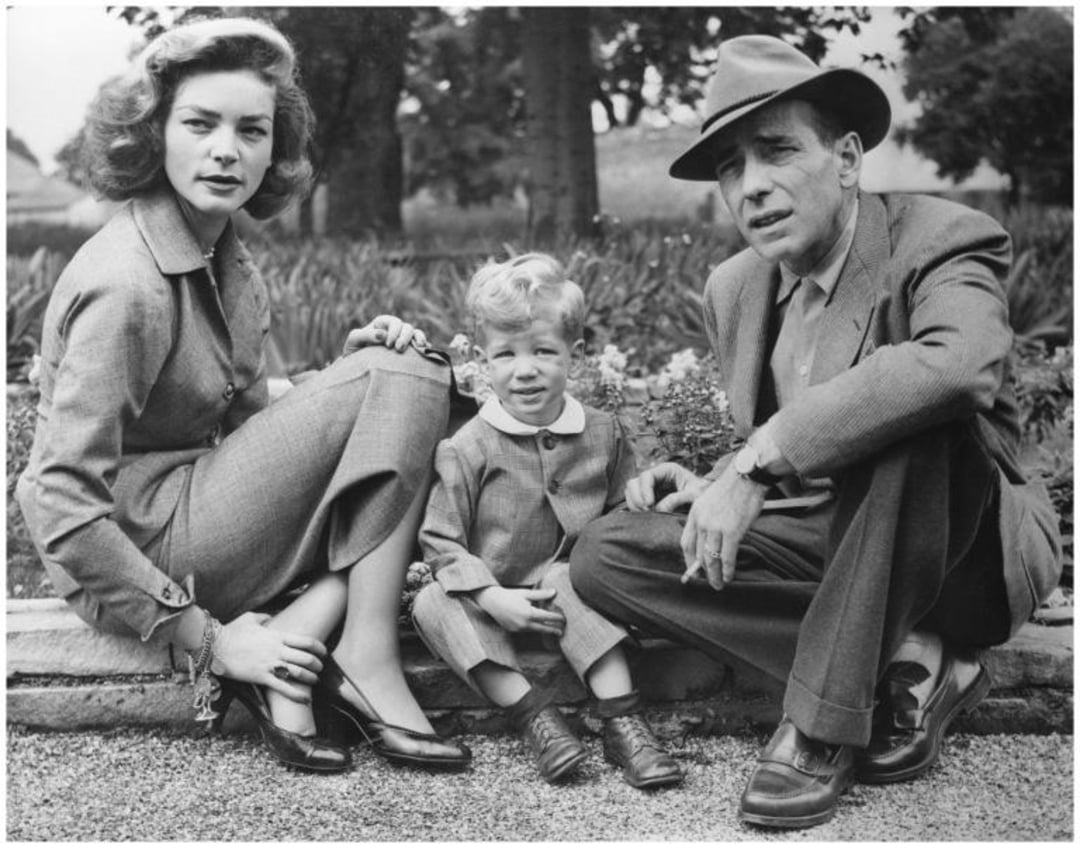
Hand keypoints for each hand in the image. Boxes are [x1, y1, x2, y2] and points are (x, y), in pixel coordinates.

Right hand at [211, 612, 327, 702]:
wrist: (215, 645)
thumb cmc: (231, 631)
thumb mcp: (250, 618)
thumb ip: (263, 617)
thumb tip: (269, 617)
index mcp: (277, 635)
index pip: (306, 641)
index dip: (319, 648)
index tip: (324, 652)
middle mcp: (277, 650)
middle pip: (306, 658)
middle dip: (317, 665)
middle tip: (320, 669)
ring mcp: (270, 664)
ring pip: (298, 673)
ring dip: (310, 678)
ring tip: (315, 681)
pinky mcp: (260, 677)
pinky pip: (283, 687)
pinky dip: (296, 694)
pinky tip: (305, 699)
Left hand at [342, 315, 427, 354]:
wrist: (358, 371)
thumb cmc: (354, 353)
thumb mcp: (354, 341)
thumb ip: (365, 335)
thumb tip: (382, 334)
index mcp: (382, 325)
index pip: (393, 322)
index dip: (393, 331)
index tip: (388, 345)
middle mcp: (395, 331)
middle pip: (406, 327)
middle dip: (405, 337)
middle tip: (398, 349)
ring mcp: (404, 341)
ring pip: (416, 334)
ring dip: (418, 339)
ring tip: (418, 348)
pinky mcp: (410, 353)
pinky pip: (422, 347)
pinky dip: (425, 348)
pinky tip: (425, 353)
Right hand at [474, 586, 566, 635]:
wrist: (492, 601)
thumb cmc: (510, 595)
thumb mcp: (526, 593)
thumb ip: (541, 594)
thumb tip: (554, 592)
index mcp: (529, 614)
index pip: (548, 617)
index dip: (557, 618)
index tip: (564, 618)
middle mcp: (524, 624)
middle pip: (543, 628)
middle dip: (553, 630)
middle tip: (562, 631)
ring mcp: (518, 629)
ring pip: (535, 630)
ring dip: (544, 629)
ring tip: (553, 630)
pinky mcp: (513, 630)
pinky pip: (526, 630)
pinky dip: (533, 628)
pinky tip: (538, 627)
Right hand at [625, 461, 708, 512]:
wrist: (708, 503)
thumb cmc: (703, 494)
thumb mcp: (694, 494)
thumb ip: (677, 499)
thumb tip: (658, 508)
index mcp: (666, 470)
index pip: (647, 476)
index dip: (644, 490)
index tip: (650, 505)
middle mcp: (655, 477)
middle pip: (634, 483)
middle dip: (637, 498)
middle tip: (647, 512)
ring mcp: (650, 488)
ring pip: (631, 492)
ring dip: (634, 504)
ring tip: (646, 515)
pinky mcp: (648, 499)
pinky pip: (634, 502)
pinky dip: (636, 509)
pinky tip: (646, 517)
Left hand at [681, 464, 766, 590]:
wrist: (746, 476)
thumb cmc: (732, 488)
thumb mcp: (709, 500)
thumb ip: (706, 519)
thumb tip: (710, 541)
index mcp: (695, 513)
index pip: (686, 542)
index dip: (689, 560)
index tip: (693, 570)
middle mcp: (702, 522)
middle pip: (698, 554)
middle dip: (702, 572)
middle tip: (708, 582)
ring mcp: (716, 527)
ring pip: (711, 559)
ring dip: (714, 575)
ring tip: (718, 585)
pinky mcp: (732, 531)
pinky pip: (727, 557)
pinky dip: (727, 570)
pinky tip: (729, 577)